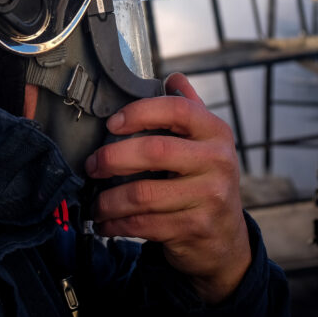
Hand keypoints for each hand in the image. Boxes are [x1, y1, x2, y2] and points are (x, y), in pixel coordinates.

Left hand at [85, 72, 251, 303]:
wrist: (226, 239)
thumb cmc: (203, 181)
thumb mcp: (204, 144)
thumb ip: (188, 110)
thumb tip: (173, 77)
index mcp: (216, 133)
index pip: (177, 110)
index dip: (139, 112)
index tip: (111, 124)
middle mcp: (218, 162)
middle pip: (154, 151)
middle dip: (112, 158)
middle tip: (91, 166)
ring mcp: (209, 197)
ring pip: (143, 194)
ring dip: (108, 200)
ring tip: (94, 202)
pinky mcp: (196, 227)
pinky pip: (143, 224)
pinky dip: (116, 224)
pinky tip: (105, 224)